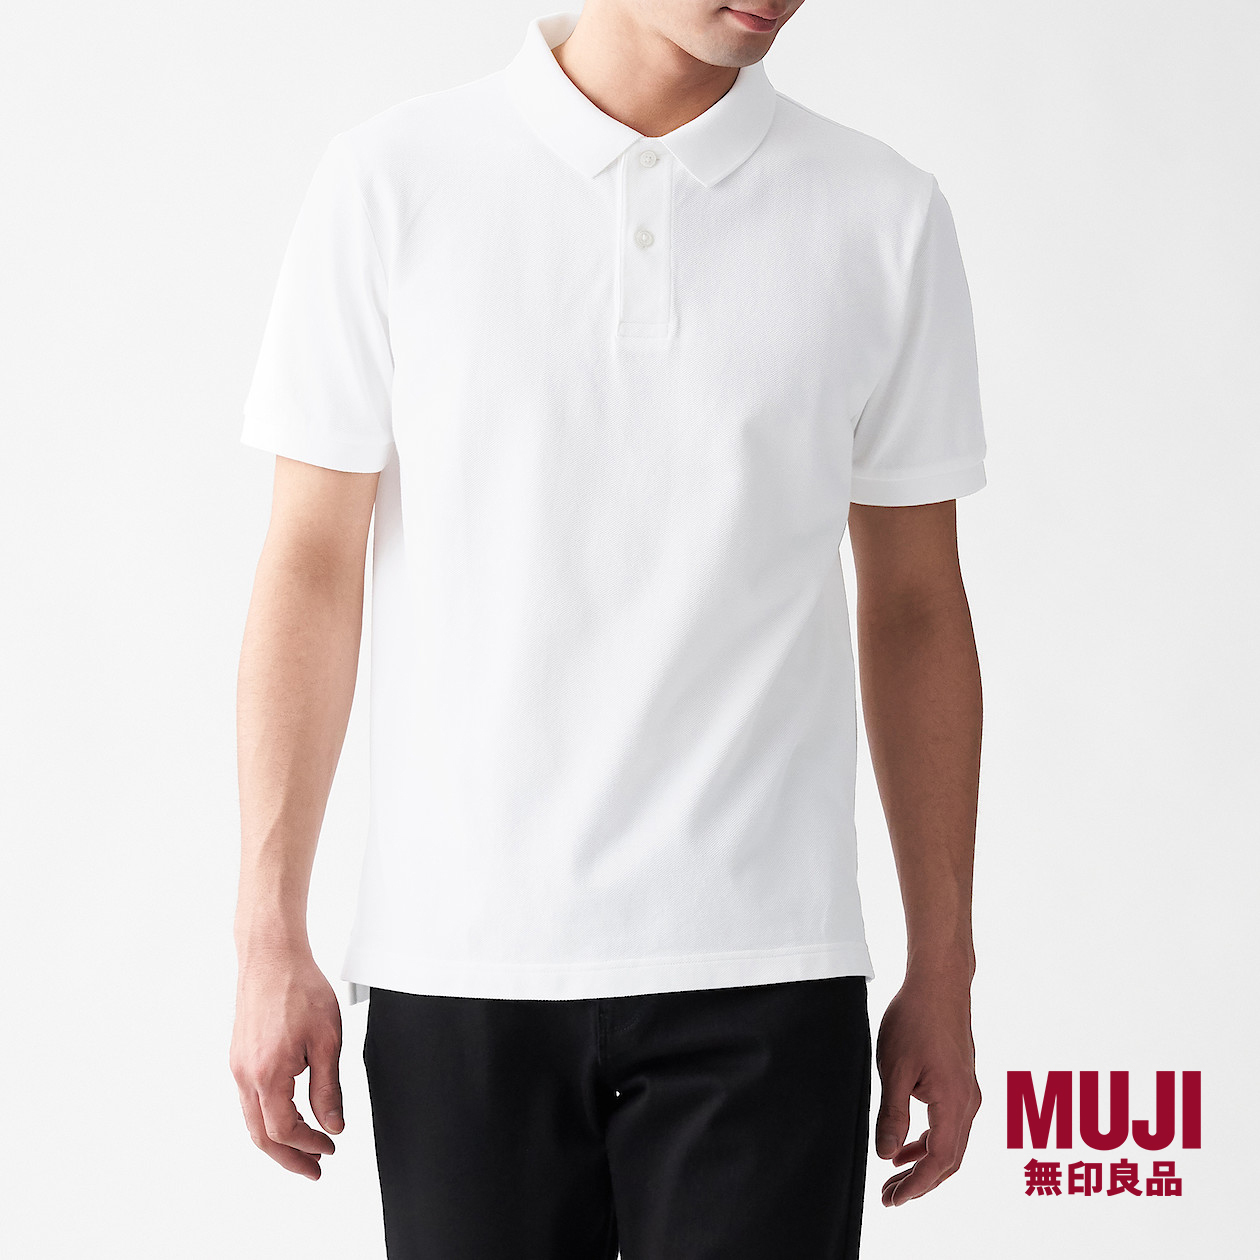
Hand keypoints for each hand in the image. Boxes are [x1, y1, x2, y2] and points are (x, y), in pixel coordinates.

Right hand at [229, 944, 344, 1179]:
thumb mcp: (327, 1040)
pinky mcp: (239, 1057)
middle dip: (288, 1157)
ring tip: (304, 1147)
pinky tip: (288, 1115)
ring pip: (252, 1120)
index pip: (284, 1130)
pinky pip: (249, 1100)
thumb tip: (333, 1124)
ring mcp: (238, 1067)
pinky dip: (268, 1117)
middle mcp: (245, 1075)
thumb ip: (328, 1088)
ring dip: (277, 1140)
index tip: (330, 1148)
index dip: (308, 1145)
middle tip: (313, 1168)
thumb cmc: (299, 988)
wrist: (271, 957)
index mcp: (267, 1074)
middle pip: (261, 1135)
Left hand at [874, 971, 981, 1205]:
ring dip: (923, 1162)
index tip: (892, 1199)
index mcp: (954, 1103)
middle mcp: (968, 1102)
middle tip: (889, 1196)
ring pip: (950, 1143)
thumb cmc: (915, 1019)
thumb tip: (886, 1154)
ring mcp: (968, 1092)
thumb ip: (892, 1115)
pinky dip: (929, 1139)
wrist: (938, 983)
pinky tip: (906, 1142)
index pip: (939, 1161)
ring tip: (893, 1173)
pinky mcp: (961, 1081)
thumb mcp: (894, 1070)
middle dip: (920, 1182)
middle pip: (949, 1159)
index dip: (916, 1186)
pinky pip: (949, 1124)